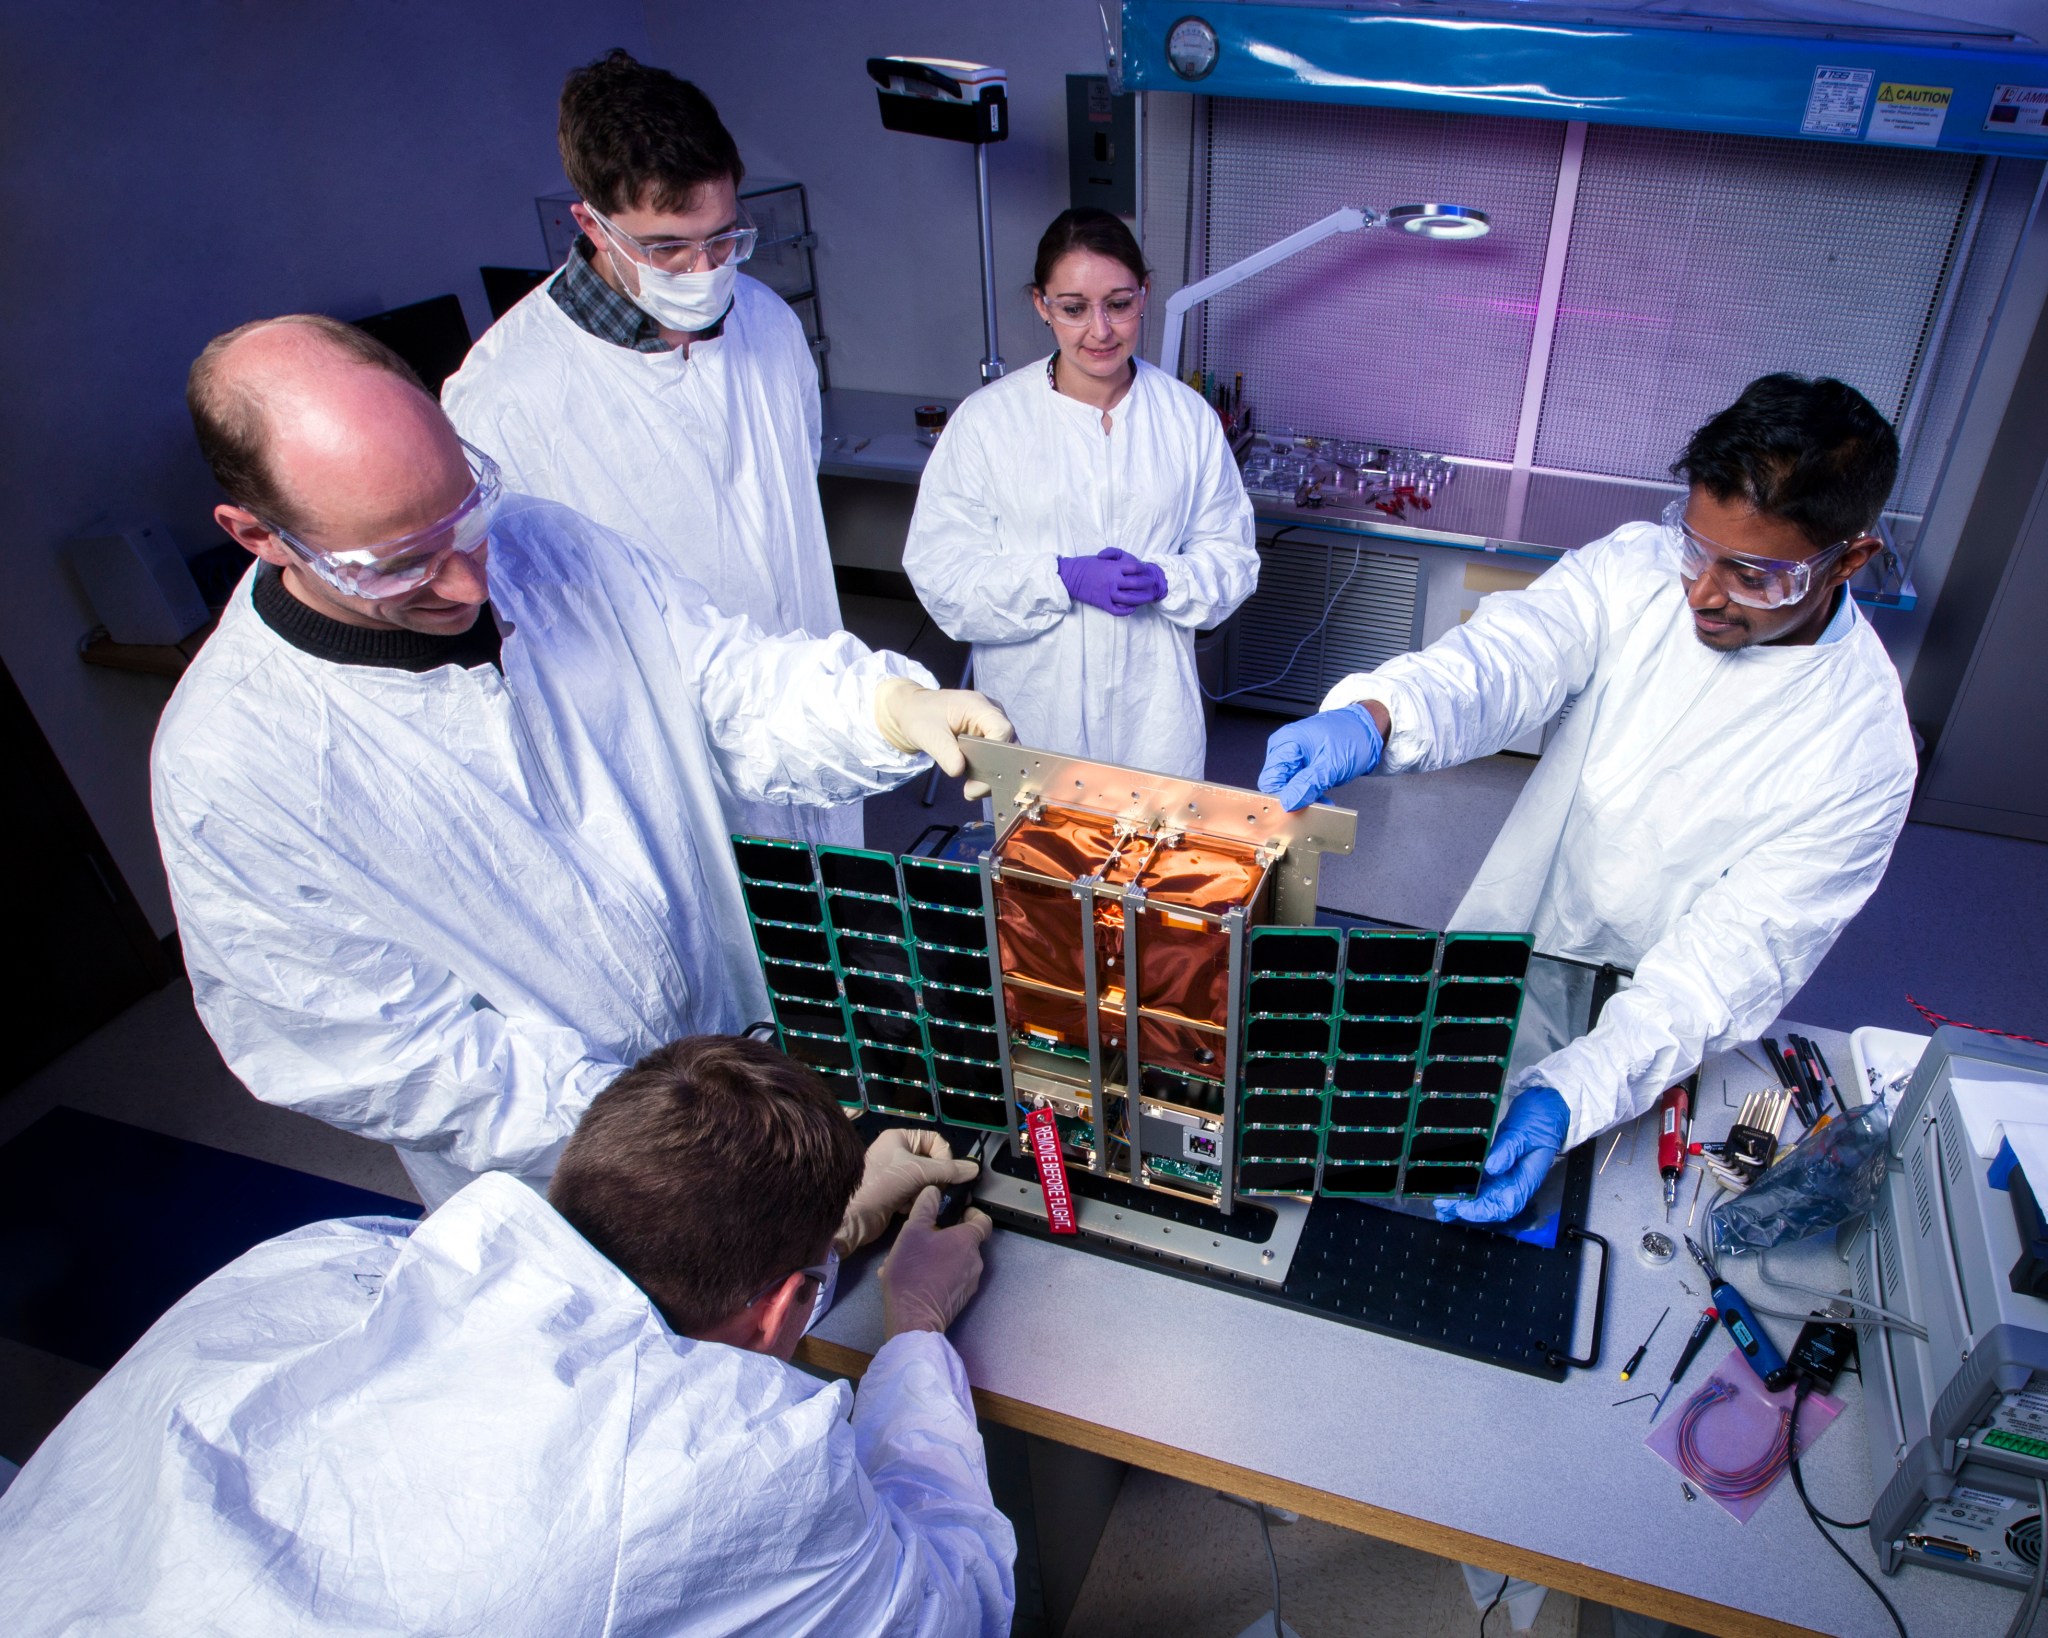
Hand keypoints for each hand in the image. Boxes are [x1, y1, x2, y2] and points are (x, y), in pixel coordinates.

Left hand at [836, 1127, 980, 1255]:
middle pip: (932, 1162)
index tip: (947, 1174)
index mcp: (899, 1138)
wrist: (854, 1217)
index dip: (945, 1156)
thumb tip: (975, 1168)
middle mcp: (897, 1153)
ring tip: (919, 1200)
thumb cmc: (882, 1185)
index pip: (935, 1140)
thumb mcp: (917, 1172)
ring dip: (925, 1191)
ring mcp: (895, 1174)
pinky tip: (906, 1208)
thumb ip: (949, 1170)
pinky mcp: (893, 1194)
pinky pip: (915, 1193)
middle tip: (938, 1190)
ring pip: (925, 1180)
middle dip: (936, 1178)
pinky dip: (915, 1201)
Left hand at [873, 676, 1014, 798]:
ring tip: (970, 790)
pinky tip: (972, 786)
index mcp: (978, 706)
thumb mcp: (928, 735)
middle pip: (1008, 745)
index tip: (980, 778)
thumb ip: (945, 752)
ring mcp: (991, 727)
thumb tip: (959, 771)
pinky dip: (986, 774)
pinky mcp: (988, 739)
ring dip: (990, 776)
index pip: (1002, 730)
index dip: (997, 755)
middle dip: (994, 771)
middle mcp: (991, 715)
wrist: (913, 713)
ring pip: (1005, 755)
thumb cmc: (919, 717)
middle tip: (972, 791)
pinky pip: (996, 758)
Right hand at [880, 1186, 992, 1335]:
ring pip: (956, 1260)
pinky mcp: (961, 1299)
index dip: (970, 1213)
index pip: (982, 1220)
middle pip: (966, 1240)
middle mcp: (975, 1260)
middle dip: (945, 1236)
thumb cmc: (913, 1272)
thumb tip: (933, 1191)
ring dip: (938, 1256)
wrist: (913, 1318)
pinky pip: (952, 1278)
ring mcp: (970, 1282)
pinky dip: (937, 1274)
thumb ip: (925, 1207)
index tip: (955, 1213)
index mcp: (968, 1241)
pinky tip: (915, 1278)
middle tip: (922, 1237)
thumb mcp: (911, 1232)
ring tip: (912, 1260)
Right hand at [1058, 548, 1165, 615]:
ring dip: (1141, 599)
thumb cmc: (1086, 565)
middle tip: (1151, 583)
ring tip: (1148, 597)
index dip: (1143, 569)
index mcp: (1113, 568)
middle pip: (1136, 583)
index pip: (1135, 568)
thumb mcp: (1102, 556)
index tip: (1145, 570)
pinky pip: (1118, 610)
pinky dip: (1127, 610)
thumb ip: (1114, 554)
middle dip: (1147, 583)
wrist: (1070, 576)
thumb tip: (1125, 562)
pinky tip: (1132, 608)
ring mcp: (1108, 593)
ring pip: (1130, 599)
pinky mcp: (1103, 603)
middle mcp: (1113, 580)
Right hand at [1256, 703, 1385, 810]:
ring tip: (1323, 801)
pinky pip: (1297, 783)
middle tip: (1315, 805)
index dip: (1281, 797)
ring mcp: (1293, 755)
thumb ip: (1307, 785)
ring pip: (1288, 786)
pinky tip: (1322, 796)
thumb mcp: (1331, 765)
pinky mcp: (1301, 763)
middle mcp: (1284, 748)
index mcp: (1286, 743)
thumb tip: (1288, 803)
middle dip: (1294, 799)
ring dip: (1304, 798)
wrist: (1369, 729)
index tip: (1297, 810)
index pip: (1270, 779)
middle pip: (1277, 784)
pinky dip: (1309, 793)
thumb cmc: (1354, 736)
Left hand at [1433, 1086, 1570, 1224]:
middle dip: (1465, 1208)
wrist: (1548, 1106)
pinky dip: (1464, 1187)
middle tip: (1442, 1204)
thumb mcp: (1525, 1132)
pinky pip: (1479, 1181)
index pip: (1504, 1206)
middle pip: (1489, 1204)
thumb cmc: (1543, 1120)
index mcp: (1526, 1180)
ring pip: (1481, 1196)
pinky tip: (1449, 1190)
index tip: (1461, 1207)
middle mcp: (1514, 1181)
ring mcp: (1504, 1174)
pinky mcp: (1496, 1164)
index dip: (1482, 1210)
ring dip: (1461, 1202)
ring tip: (1441, 1204)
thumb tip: (1492, 1167)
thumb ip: (1509, 1150)